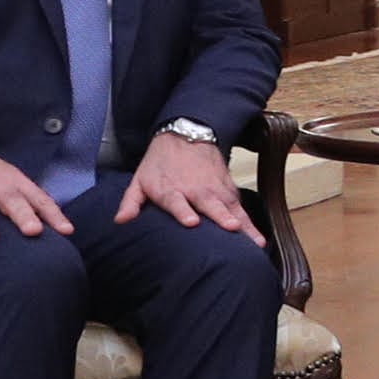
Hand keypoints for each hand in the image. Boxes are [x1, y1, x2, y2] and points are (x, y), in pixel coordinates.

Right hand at [0, 145, 70, 250]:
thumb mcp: (17, 184)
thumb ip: (35, 206)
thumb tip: (63, 232)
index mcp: (19, 187)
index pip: (41, 202)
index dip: (55, 216)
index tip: (67, 231)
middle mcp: (0, 190)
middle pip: (14, 204)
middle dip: (24, 217)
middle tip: (33, 231)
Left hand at [117, 127, 261, 242]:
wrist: (185, 135)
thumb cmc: (160, 163)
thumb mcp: (140, 180)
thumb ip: (130, 202)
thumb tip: (120, 221)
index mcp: (171, 189)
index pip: (177, 201)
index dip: (183, 211)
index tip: (191, 222)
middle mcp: (196, 190)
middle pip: (211, 204)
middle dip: (222, 216)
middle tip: (232, 228)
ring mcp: (215, 189)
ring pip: (231, 208)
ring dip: (244, 224)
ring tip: (255, 243)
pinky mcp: (229, 189)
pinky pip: (241, 208)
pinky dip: (250, 222)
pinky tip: (258, 239)